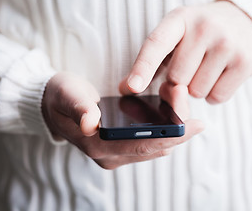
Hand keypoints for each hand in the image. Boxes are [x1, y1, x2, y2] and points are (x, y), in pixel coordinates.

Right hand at [42, 72, 203, 168]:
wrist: (54, 103)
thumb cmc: (61, 96)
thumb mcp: (67, 95)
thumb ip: (79, 108)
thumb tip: (90, 123)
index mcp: (98, 145)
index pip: (141, 145)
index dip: (169, 136)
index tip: (192, 125)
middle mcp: (109, 156)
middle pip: (153, 150)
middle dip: (177, 135)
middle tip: (198, 120)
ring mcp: (116, 154)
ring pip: (154, 148)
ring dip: (172, 134)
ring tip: (187, 115)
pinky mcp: (121, 147)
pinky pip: (148, 144)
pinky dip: (163, 132)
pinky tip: (173, 118)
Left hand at [120, 1, 251, 104]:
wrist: (242, 20)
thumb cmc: (199, 33)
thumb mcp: (173, 37)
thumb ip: (149, 63)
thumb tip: (125, 89)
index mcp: (179, 19)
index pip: (156, 45)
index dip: (143, 68)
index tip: (132, 87)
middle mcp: (204, 27)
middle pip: (177, 79)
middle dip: (178, 82)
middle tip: (189, 67)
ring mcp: (228, 44)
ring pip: (197, 92)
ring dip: (197, 89)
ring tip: (206, 67)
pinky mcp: (246, 62)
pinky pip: (217, 97)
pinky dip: (214, 94)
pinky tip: (219, 75)